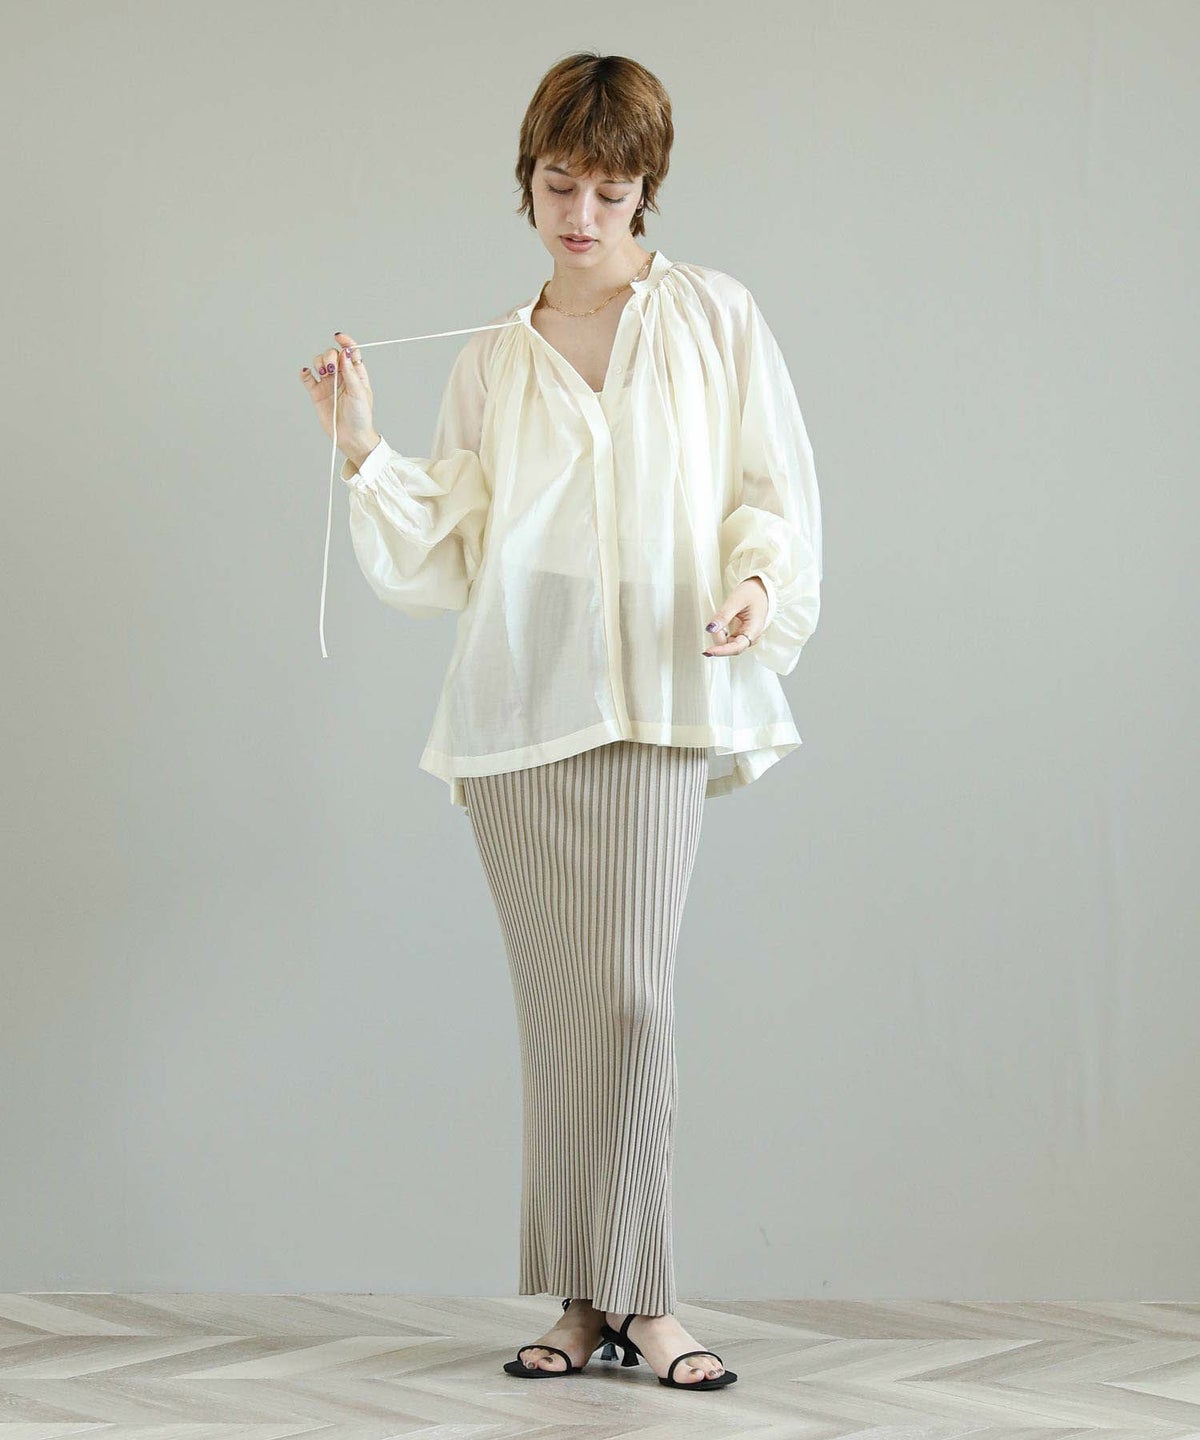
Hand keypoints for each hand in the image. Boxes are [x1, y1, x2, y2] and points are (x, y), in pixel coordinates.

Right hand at [299, 330, 377, 456]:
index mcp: (355, 373)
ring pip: (319, 363)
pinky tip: (306, 374)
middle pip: (332, 354)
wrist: (351, 437)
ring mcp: (328, 384)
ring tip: (323, 375)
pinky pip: (307, 378)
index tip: (339, 337)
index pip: (350, 351)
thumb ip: (350, 373)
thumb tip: (344, 353)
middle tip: (330, 369)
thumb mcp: (359, 393)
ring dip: (319, 363)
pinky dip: (305, 373)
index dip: (345, 342)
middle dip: (329, 356)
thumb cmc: (360, 417)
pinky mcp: (317, 393)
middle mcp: (341, 376)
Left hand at [703, 575, 768, 656]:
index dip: (721, 651)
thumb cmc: (753, 593)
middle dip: (718, 635)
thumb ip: (723, 615)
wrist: (760, 590)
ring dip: (719, 633)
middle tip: (715, 621)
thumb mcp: (736, 600)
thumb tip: (711, 628)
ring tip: (724, 616)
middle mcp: (751, 637)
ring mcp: (745, 637)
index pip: (736, 648)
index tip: (708, 651)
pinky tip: (722, 624)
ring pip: (726, 643)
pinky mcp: (740, 635)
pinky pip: (726, 639)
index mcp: (754, 630)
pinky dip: (720, 632)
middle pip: (729, 647)